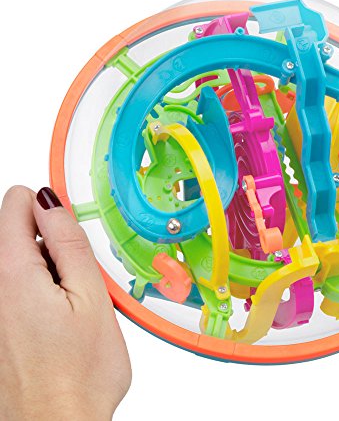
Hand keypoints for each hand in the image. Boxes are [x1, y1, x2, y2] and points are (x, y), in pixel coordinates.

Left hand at [0, 186, 130, 419]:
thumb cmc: (78, 374)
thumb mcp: (90, 296)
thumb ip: (69, 242)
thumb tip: (53, 203)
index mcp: (13, 275)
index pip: (15, 205)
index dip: (47, 205)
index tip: (68, 222)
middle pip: (16, 233)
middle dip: (51, 240)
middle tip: (80, 272)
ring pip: (21, 262)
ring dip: (50, 267)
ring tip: (75, 299)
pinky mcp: (2, 326)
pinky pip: (19, 288)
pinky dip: (43, 290)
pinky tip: (63, 317)